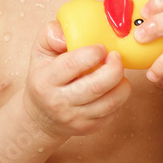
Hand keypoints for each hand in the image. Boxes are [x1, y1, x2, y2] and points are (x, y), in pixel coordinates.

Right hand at [23, 21, 131, 137]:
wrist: (41, 116)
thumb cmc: (44, 77)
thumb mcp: (40, 52)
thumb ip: (51, 34)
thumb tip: (66, 34)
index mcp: (45, 81)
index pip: (73, 65)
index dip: (93, 53)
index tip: (101, 47)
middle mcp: (59, 103)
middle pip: (97, 86)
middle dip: (114, 68)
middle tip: (116, 56)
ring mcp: (75, 119)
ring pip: (110, 101)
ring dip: (122, 82)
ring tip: (117, 70)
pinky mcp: (89, 128)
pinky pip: (114, 111)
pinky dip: (120, 96)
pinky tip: (114, 86)